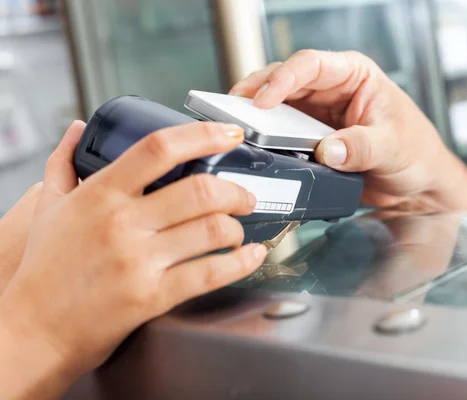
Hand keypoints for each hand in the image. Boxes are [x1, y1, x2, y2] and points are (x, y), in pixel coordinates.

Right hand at [0, 121, 267, 398]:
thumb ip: (64, 164)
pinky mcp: (151, 296)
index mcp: (100, 194)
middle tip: (244, 196)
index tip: (229, 134)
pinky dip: (240, 263)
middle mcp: (122, 223)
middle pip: (200, 190)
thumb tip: (76, 129)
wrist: (32, 331)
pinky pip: (210, 273)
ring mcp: (138, 260)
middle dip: (236, 191)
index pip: (159, 149)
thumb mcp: (48, 209)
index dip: (203, 135)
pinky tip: (250, 256)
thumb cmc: (44, 271)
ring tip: (238, 230)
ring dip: (237, 227)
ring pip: (212, 229)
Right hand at [230, 50, 466, 211]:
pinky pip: (283, 135)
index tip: (263, 100)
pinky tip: (255, 146)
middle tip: (235, 111)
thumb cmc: (417, 153)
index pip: (311, 65)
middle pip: (285, 82)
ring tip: (237, 127)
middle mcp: (332, 90)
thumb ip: (361, 147)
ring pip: (278, 107)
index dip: (283, 79)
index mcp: (355, 75)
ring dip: (257, 117)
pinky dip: (268, 140)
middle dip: (258, 94)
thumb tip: (328, 150)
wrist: (418, 185)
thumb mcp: (393, 147)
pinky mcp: (311, 139)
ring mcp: (319, 115)